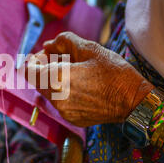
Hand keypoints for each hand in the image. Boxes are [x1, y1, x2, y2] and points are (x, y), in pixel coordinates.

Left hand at [25, 32, 153, 126]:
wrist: (134, 101)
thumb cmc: (114, 72)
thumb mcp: (90, 49)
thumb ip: (63, 42)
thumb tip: (47, 44)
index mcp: (57, 78)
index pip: (29, 71)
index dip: (34, 60)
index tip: (44, 54)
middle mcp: (56, 98)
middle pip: (38, 82)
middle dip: (44, 69)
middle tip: (61, 59)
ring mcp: (64, 111)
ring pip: (48, 93)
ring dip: (54, 81)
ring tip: (74, 71)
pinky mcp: (72, 119)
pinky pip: (60, 103)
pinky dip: (64, 93)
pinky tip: (80, 86)